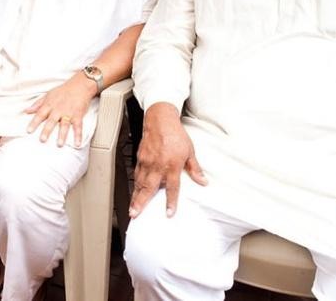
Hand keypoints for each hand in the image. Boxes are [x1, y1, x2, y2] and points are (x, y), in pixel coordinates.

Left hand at [25, 73, 96, 146]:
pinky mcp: (78, 115)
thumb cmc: (63, 90)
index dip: (34, 122)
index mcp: (50, 105)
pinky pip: (78, 126)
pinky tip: (77, 143)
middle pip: (52, 121)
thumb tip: (26, 111)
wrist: (80, 85)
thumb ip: (37, 104)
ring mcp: (69, 113)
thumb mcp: (48, 94)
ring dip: (62, 135)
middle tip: (43, 140)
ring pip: (65, 125)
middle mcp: (59, 109)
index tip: (29, 131)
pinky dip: (78, 135)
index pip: (40, 114)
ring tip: (60, 144)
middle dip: (47, 130)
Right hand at [129, 102, 206, 218]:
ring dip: (135, 197)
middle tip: (135, 214)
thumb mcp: (190, 151)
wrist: (160, 120)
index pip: (172, 188)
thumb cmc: (175, 134)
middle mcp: (158, 166)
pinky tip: (134, 190)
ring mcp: (147, 162)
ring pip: (140, 183)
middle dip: (141, 203)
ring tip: (132, 209)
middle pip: (149, 188)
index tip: (169, 213)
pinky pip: (136, 174)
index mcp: (172, 165)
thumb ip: (195, 168)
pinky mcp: (140, 158)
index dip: (171, 202)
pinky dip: (135, 184)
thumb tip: (203, 181)